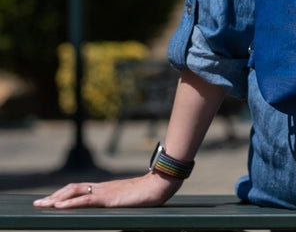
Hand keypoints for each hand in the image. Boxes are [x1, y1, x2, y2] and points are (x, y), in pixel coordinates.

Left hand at [33, 171, 180, 208]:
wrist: (159, 186)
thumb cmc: (147, 194)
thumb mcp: (127, 200)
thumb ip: (117, 202)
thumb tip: (114, 208)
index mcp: (105, 189)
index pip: (79, 189)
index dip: (63, 194)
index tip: (49, 201)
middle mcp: (101, 187)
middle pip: (72, 189)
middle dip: (53, 197)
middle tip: (37, 204)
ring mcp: (104, 191)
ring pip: (74, 192)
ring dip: (56, 199)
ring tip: (42, 205)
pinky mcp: (108, 198)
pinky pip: (85, 200)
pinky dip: (69, 203)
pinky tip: (59, 207)